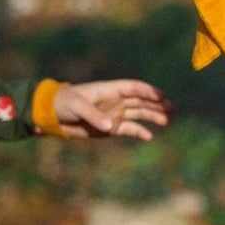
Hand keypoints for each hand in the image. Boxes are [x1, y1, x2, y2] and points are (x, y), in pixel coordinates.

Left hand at [53, 80, 171, 140]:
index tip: (161, 96)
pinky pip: (129, 129)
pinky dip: (139, 132)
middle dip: (157, 103)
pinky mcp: (111, 128)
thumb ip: (94, 115)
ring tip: (166, 121)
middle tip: (172, 108)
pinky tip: (149, 136)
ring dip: (152, 116)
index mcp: (110, 90)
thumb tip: (111, 127)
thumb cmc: (63, 103)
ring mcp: (115, 114)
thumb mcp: (76, 106)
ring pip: (139, 114)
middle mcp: (116, 101)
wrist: (53, 116)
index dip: (148, 91)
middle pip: (141, 101)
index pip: (133, 88)